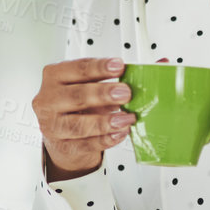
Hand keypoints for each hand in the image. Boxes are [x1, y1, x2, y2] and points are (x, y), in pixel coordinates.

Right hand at [32, 56, 135, 175]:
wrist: (66, 137)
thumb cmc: (82, 104)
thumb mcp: (95, 84)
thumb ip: (123, 74)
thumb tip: (161, 63)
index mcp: (55, 76)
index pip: (76, 68)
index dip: (99, 68)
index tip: (119, 66)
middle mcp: (48, 99)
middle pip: (76, 95)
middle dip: (103, 93)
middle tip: (126, 93)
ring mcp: (53, 125)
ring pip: (79, 124)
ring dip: (106, 121)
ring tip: (127, 118)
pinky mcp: (63, 146)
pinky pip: (86, 144)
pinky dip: (105, 139)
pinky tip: (120, 133)